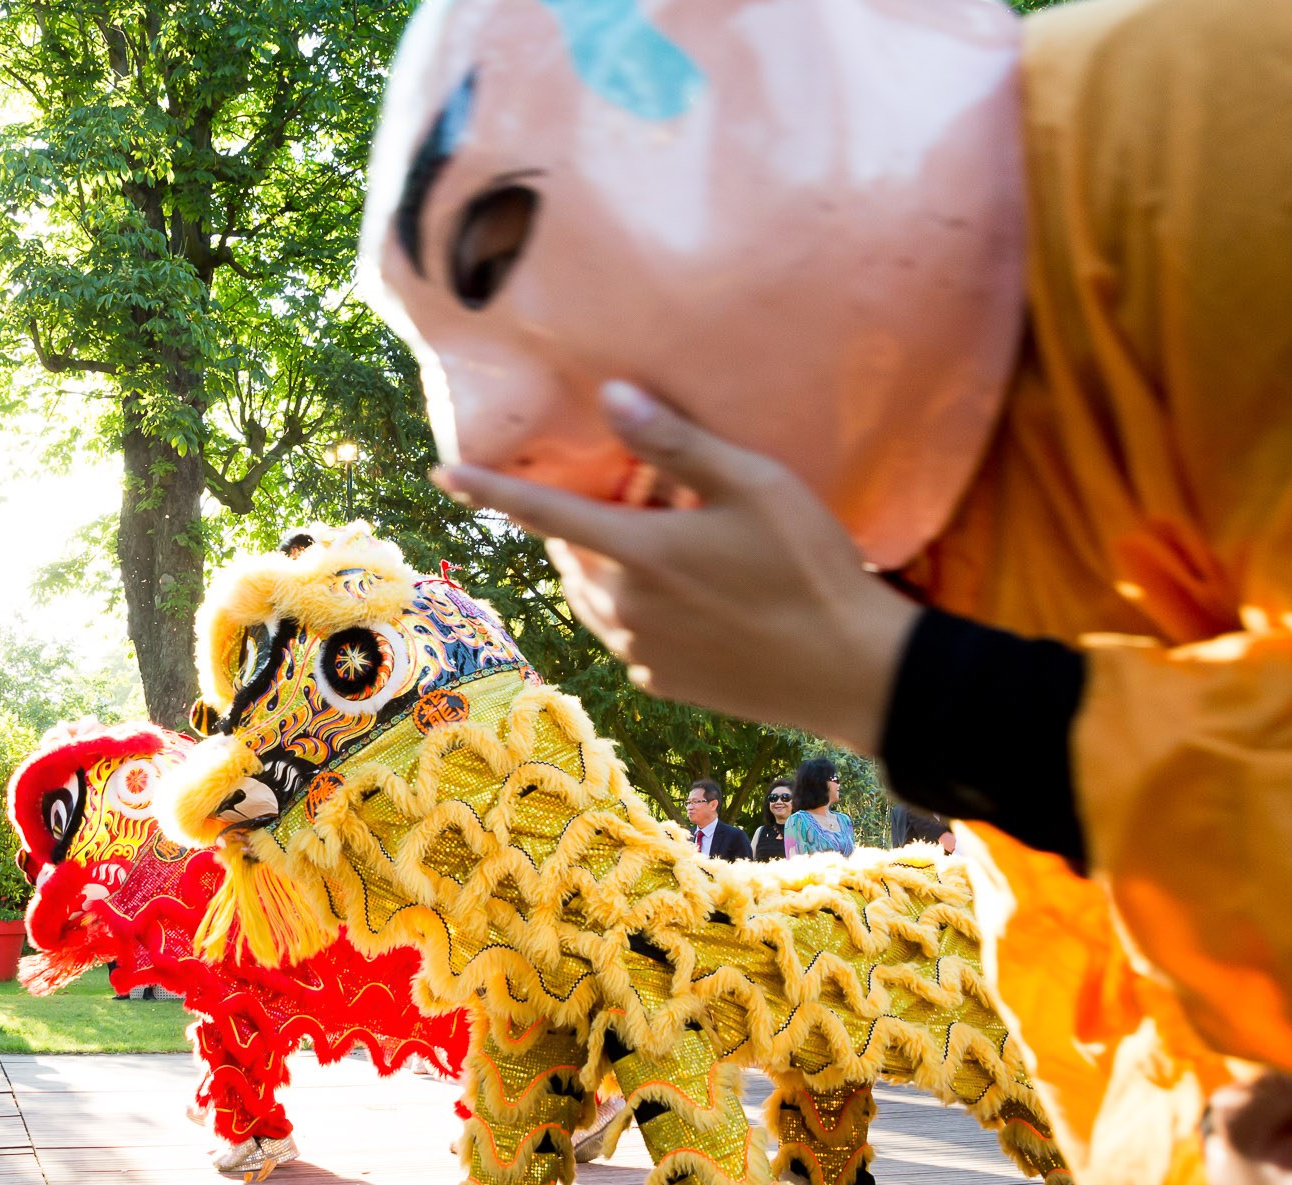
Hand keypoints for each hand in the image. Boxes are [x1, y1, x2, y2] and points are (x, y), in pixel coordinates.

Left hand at [432, 381, 920, 752]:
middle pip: (572, 554)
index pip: (543, 515)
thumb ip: (676, 443)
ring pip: (592, 596)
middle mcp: (624, 608)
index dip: (489, 491)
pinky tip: (688, 595)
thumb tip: (610, 396)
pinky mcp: (661, 682)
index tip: (440, 474)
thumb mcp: (754, 485)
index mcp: (639, 555)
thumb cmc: (809, 567)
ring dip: (601, 565)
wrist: (851, 673)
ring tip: (648, 540)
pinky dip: (636, 607)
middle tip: (630, 495)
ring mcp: (640, 652)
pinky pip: (627, 633)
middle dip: (580, 522)